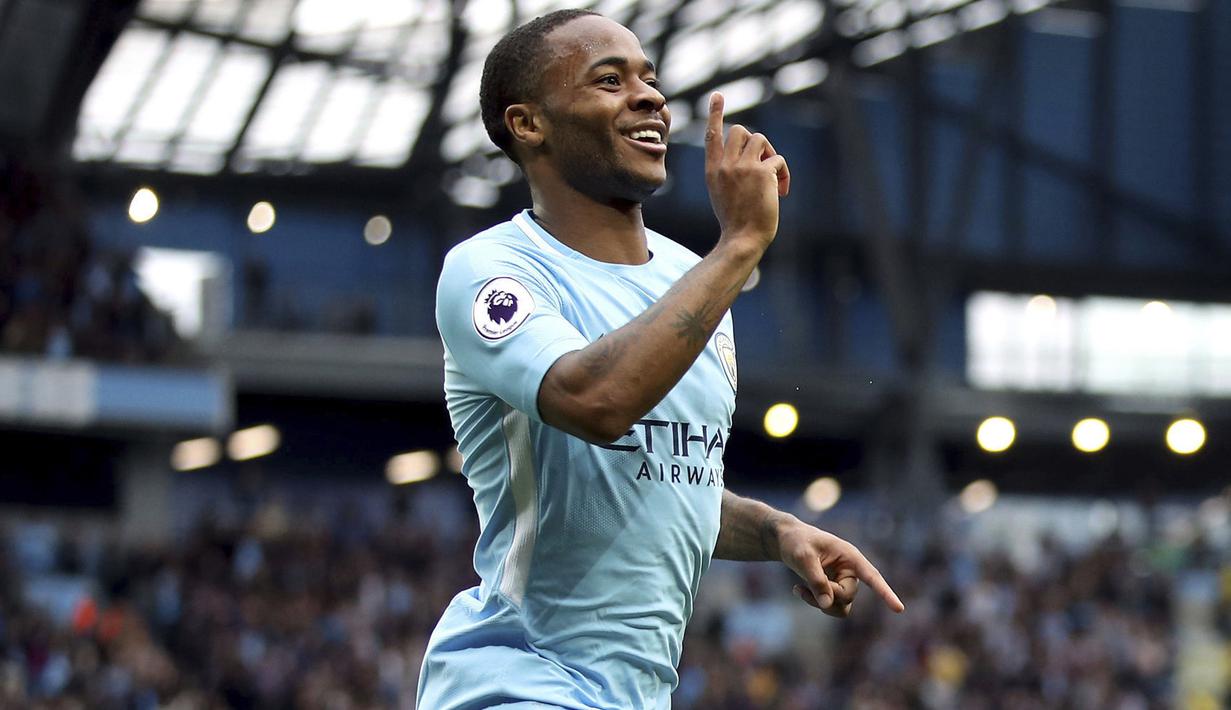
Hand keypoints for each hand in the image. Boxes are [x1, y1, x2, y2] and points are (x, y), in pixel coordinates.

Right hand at [704, 92, 790, 255]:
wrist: (743, 239)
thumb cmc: (736, 221)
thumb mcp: (722, 194)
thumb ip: (729, 172)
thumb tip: (751, 154)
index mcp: (712, 171)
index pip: (712, 135)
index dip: (715, 113)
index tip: (717, 95)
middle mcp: (724, 165)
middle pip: (740, 130)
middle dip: (755, 142)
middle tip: (763, 162)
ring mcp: (742, 167)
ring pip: (760, 139)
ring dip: (770, 154)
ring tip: (773, 177)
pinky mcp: (761, 172)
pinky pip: (777, 159)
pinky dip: (783, 174)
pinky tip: (782, 191)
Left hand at [775, 519, 903, 617]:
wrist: (787, 540)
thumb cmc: (797, 542)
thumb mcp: (803, 557)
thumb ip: (816, 580)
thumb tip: (827, 605)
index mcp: (850, 556)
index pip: (872, 576)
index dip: (885, 593)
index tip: (899, 609)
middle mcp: (850, 570)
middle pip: (848, 596)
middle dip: (827, 595)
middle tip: (804, 584)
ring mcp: (843, 581)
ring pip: (841, 606)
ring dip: (820, 603)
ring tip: (799, 589)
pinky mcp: (834, 590)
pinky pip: (830, 607)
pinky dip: (815, 603)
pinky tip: (798, 589)